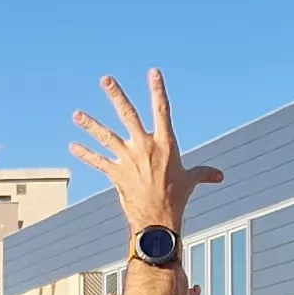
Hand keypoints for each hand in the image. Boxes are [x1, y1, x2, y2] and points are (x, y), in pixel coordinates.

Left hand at [67, 69, 223, 231]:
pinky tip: (73, 147)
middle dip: (116, 95)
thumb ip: (203, 173)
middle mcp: (145, 147)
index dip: (158, 89)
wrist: (158, 222)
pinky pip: (98, 161)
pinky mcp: (116, 174)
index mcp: (165, 143)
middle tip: (105, 79)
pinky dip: (86, 154)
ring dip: (90, 124)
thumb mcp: (191, 182)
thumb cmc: (177, 200)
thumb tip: (220, 176)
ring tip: (77, 114)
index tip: (153, 72)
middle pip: (128, 115)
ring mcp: (128, 159)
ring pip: (106, 136)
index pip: (162, 110)